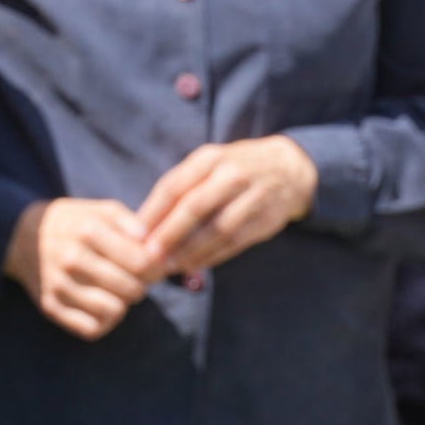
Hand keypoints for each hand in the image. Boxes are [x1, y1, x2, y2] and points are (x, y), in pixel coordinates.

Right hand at [4, 197, 154, 339]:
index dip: (155, 267)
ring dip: (121, 304)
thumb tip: (156, 249)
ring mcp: (58, 284)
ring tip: (114, 290)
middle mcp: (71, 258)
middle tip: (131, 278)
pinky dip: (102, 321)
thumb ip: (132, 224)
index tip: (151, 266)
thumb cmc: (74, 223)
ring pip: (114, 311)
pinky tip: (99, 305)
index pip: (142, 262)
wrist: (21, 235)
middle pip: (131, 289)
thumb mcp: (101, 210)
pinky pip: (92, 328)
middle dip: (139, 286)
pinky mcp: (50, 306)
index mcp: (87, 230)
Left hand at [136, 136, 318, 276]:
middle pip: (194, 207)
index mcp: (209, 158)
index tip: (135, 233)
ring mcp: (252, 197)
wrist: (288, 170)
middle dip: (169, 234)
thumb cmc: (233, 169)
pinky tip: (195, 265)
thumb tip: (146, 222)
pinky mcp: (266, 220)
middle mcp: (231, 175)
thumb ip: (181, 187)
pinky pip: (235, 243)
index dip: (153, 212)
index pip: (174, 186)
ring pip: (216, 229)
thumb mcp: (208, 165)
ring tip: (170, 266)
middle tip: (149, 255)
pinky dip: (212, 257)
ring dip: (190, 251)